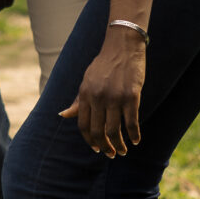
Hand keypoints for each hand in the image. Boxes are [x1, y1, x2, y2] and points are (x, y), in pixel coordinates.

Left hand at [61, 29, 144, 155]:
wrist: (123, 45)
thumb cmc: (104, 64)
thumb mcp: (87, 80)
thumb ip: (78, 100)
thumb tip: (63, 115)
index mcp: (85, 94)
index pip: (83, 125)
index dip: (89, 140)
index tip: (96, 148)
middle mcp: (97, 97)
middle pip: (98, 131)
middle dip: (105, 147)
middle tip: (112, 154)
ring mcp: (114, 97)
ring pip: (114, 130)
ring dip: (120, 145)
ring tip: (124, 150)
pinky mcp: (131, 95)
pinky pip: (131, 122)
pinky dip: (134, 134)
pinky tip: (136, 140)